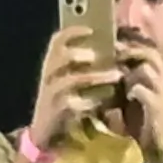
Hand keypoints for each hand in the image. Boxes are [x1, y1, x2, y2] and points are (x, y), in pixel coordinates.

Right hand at [27, 25, 120, 151]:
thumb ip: (85, 68)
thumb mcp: (71, 83)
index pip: (57, 41)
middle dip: (79, 53)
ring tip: (116, 75)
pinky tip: (105, 102)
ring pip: (71, 79)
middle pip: (58, 56)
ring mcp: (51, 94)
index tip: (92, 29)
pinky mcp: (56, 111)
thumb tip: (111, 51)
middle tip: (98, 55)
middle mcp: (49, 77)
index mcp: (53, 66)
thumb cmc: (64, 104)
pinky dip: (91, 101)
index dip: (72, 31)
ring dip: (96, 76)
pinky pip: (73, 103)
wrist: (46, 134)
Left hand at [118, 53, 162, 162]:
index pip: (150, 50)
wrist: (158, 147)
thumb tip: (107, 64)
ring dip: (126, 72)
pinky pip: (140, 90)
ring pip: (144, 69)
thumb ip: (128, 80)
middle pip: (149, 53)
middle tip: (109, 51)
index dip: (132, 43)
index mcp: (162, 76)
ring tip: (114, 78)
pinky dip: (129, 90)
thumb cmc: (144, 121)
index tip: (112, 40)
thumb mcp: (135, 96)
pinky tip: (124, 96)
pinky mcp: (158, 105)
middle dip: (128, 50)